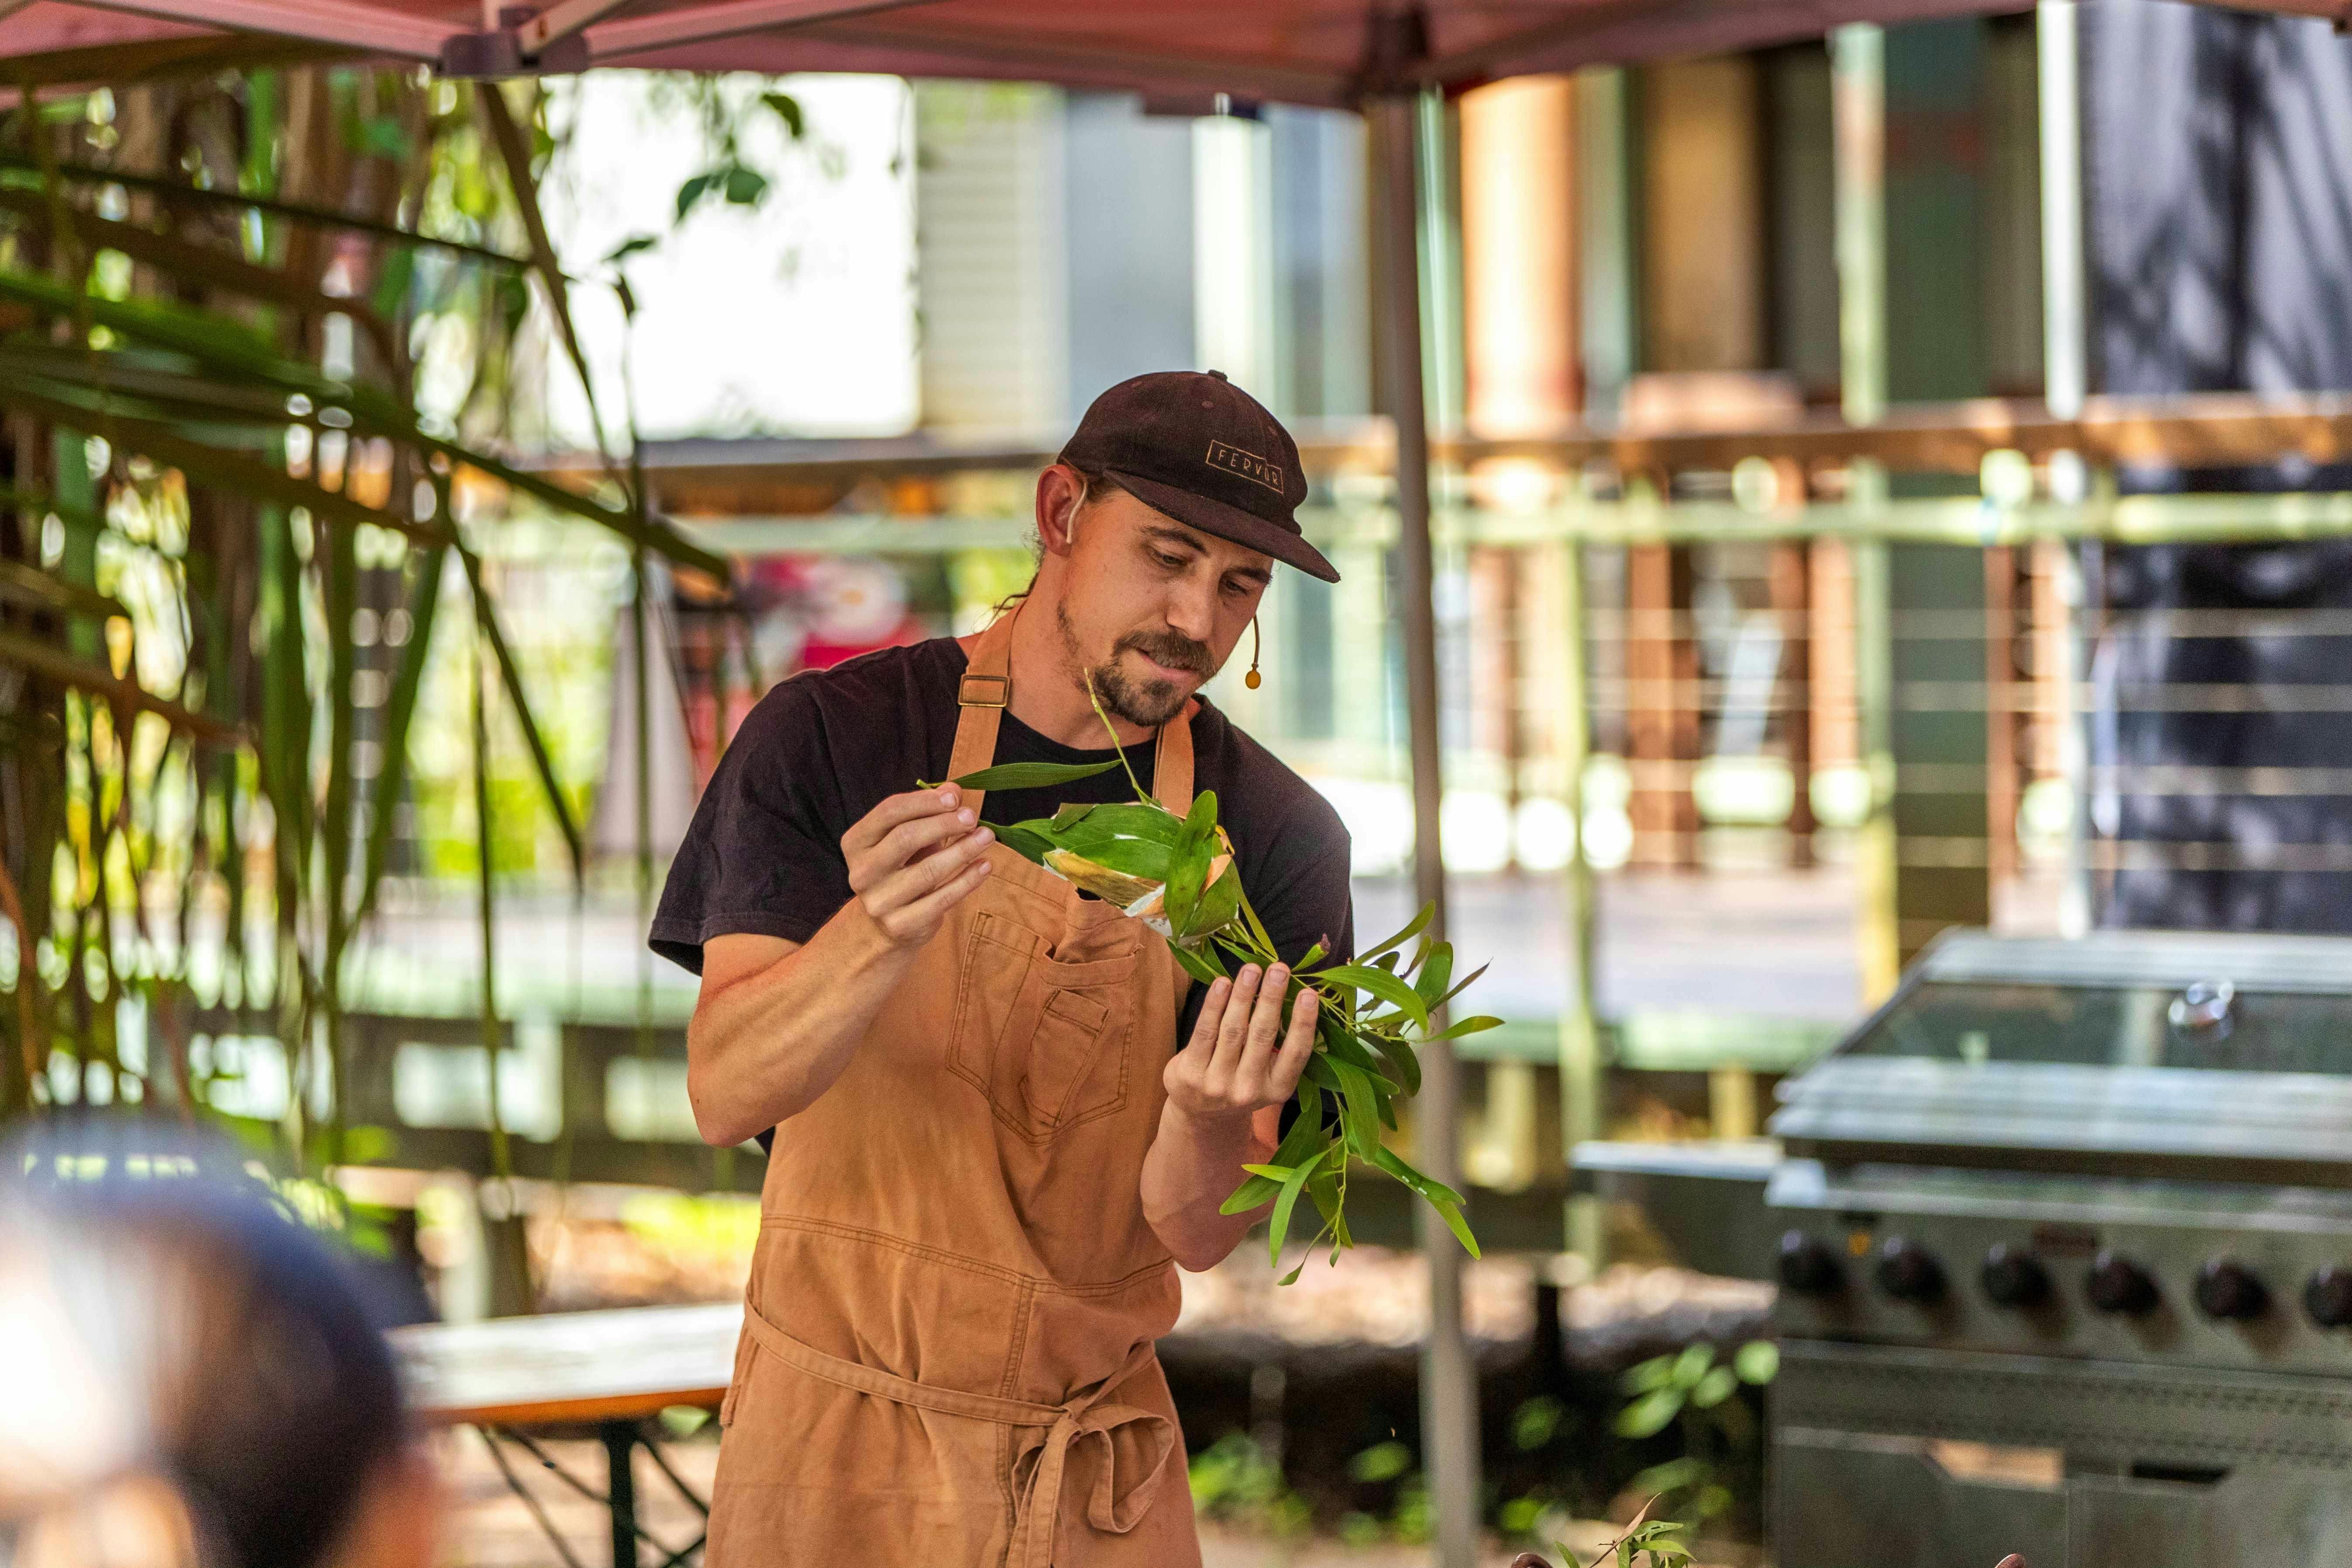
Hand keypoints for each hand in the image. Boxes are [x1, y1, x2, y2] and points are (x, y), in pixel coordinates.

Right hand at [842, 786, 994, 948]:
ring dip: (963, 850)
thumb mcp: (908, 838)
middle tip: (972, 817)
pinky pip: (942, 899)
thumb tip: (953, 790)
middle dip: (943, 823)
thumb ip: (927, 813)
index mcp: (857, 843)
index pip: (889, 812)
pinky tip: (985, 865)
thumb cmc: (901, 870)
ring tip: (987, 837)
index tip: (954, 798)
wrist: (886, 925)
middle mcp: (861, 872)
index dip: (923, 801)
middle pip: (905, 837)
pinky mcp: (901, 925)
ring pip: (928, 870)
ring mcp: (879, 902)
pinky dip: (967, 880)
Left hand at [1164, 963, 1318, 1127]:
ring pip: (1233, 1029)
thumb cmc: (1242, 1080)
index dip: (1304, 1023)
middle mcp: (1248, 1089)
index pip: (1296, 1054)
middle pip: (1262, 1035)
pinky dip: (1214, 1005)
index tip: (1310, 993)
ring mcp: (1217, 1084)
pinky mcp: (1190, 1073)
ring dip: (1243, 995)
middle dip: (1272, 998)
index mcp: (1277, 1089)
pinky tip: (1223, 983)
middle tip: (1279, 968)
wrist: (1201, 1114)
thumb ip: (1279, 1045)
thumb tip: (1291, 993)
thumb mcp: (1267, 1075)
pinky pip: (1204, 1031)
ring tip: (1252, 969)